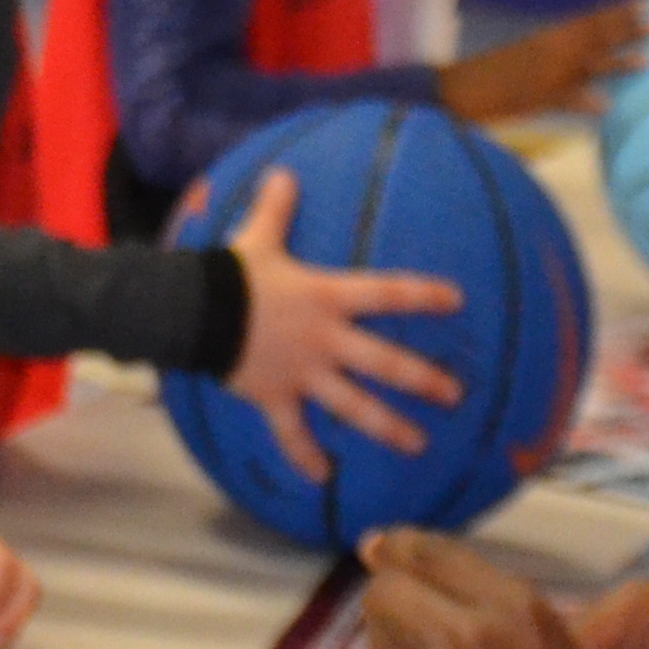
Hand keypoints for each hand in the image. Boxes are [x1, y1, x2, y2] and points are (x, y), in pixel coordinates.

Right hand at [215, 166, 461, 477]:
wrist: (192, 312)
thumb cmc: (231, 275)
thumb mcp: (258, 238)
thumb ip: (276, 208)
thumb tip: (283, 172)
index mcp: (327, 298)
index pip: (386, 292)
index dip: (423, 295)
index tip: (456, 299)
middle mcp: (325, 340)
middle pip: (384, 362)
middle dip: (423, 379)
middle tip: (454, 395)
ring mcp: (303, 373)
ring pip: (354, 406)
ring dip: (387, 427)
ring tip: (418, 444)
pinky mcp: (276, 398)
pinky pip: (292, 434)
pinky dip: (305, 456)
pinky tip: (323, 476)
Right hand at [434, 0, 648, 125]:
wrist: (457, 89)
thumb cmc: (496, 78)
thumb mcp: (532, 64)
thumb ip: (564, 67)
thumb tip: (597, 82)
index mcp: (550, 39)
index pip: (591, 20)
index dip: (620, 12)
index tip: (648, 1)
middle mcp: (551, 51)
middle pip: (596, 36)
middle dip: (629, 29)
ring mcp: (545, 74)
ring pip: (588, 64)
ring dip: (619, 62)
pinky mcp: (535, 99)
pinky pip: (563, 100)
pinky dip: (582, 101)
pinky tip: (604, 105)